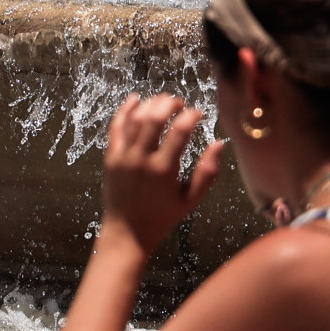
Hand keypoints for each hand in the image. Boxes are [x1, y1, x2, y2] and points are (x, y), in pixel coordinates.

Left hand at [100, 94, 224, 255]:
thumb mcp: (191, 199)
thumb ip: (207, 172)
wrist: (127, 231)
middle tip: (180, 102)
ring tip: (163, 101)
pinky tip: (136, 99)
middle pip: (154, 118)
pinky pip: (116, 126)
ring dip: (150, 103)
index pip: (180, 131)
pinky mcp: (110, 156)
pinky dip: (125, 110)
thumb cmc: (162, 216)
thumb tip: (219, 143)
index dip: (191, 115)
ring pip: (134, 118)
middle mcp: (141, 159)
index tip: (199, 112)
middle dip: (169, 103)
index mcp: (164, 170)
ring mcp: (122, 156)